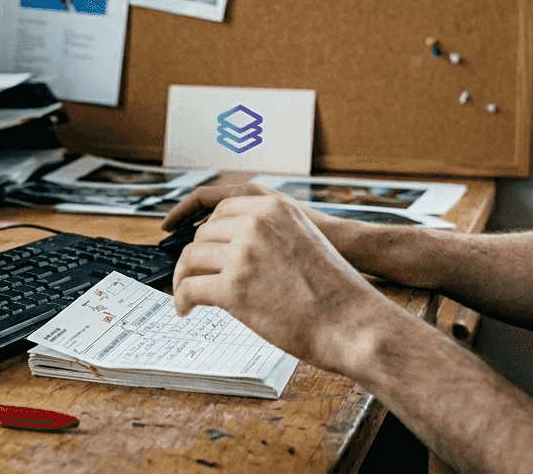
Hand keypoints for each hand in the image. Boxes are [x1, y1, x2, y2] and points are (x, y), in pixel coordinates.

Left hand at [170, 191, 408, 374]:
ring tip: (186, 293)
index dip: (207, 231)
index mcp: (273, 209)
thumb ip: (271, 233)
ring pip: (190, 259)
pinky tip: (185, 308)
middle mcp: (255, 225)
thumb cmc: (332, 290)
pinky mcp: (233, 288)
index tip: (198, 244)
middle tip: (193, 275)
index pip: (221, 209)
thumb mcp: (303, 239)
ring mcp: (243, 255)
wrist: (350, 322)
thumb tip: (237, 247)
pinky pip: (190, 288)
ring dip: (183, 278)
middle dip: (196, 257)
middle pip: (203, 235)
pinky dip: (182, 299)